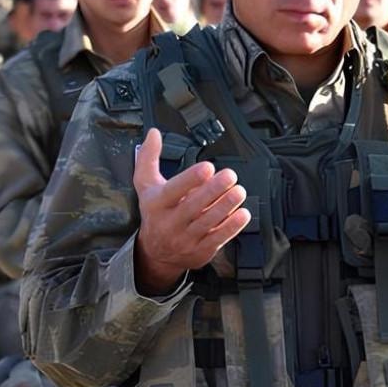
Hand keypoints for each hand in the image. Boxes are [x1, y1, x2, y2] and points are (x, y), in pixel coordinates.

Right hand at [134, 128, 250, 294]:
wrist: (156, 253)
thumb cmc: (154, 212)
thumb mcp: (145, 185)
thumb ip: (148, 158)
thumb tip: (154, 133)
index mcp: (157, 203)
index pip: (173, 190)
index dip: (190, 179)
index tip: (207, 168)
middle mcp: (170, 222)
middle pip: (193, 206)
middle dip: (214, 190)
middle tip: (230, 176)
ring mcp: (186, 238)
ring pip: (208, 222)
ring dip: (226, 206)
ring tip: (239, 191)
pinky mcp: (201, 250)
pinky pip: (218, 238)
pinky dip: (232, 226)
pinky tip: (243, 213)